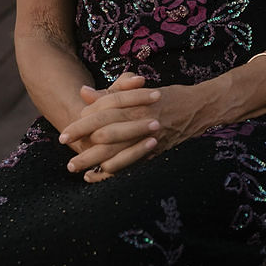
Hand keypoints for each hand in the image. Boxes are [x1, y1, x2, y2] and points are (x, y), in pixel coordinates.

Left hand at [65, 80, 214, 181]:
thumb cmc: (168, 96)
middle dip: (83, 138)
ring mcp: (150, 136)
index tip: (69, 126)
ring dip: (93, 160)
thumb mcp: (141, 89)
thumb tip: (83, 93)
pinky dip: (112, 172)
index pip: (106, 109)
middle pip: (107, 129)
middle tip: (63, 143)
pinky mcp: (155, 150)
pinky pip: (130, 164)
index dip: (85, 118)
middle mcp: (143, 119)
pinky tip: (95, 176)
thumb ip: (111, 93)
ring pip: (117, 150)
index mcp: (138, 102)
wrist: (202, 107)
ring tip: (74, 166)